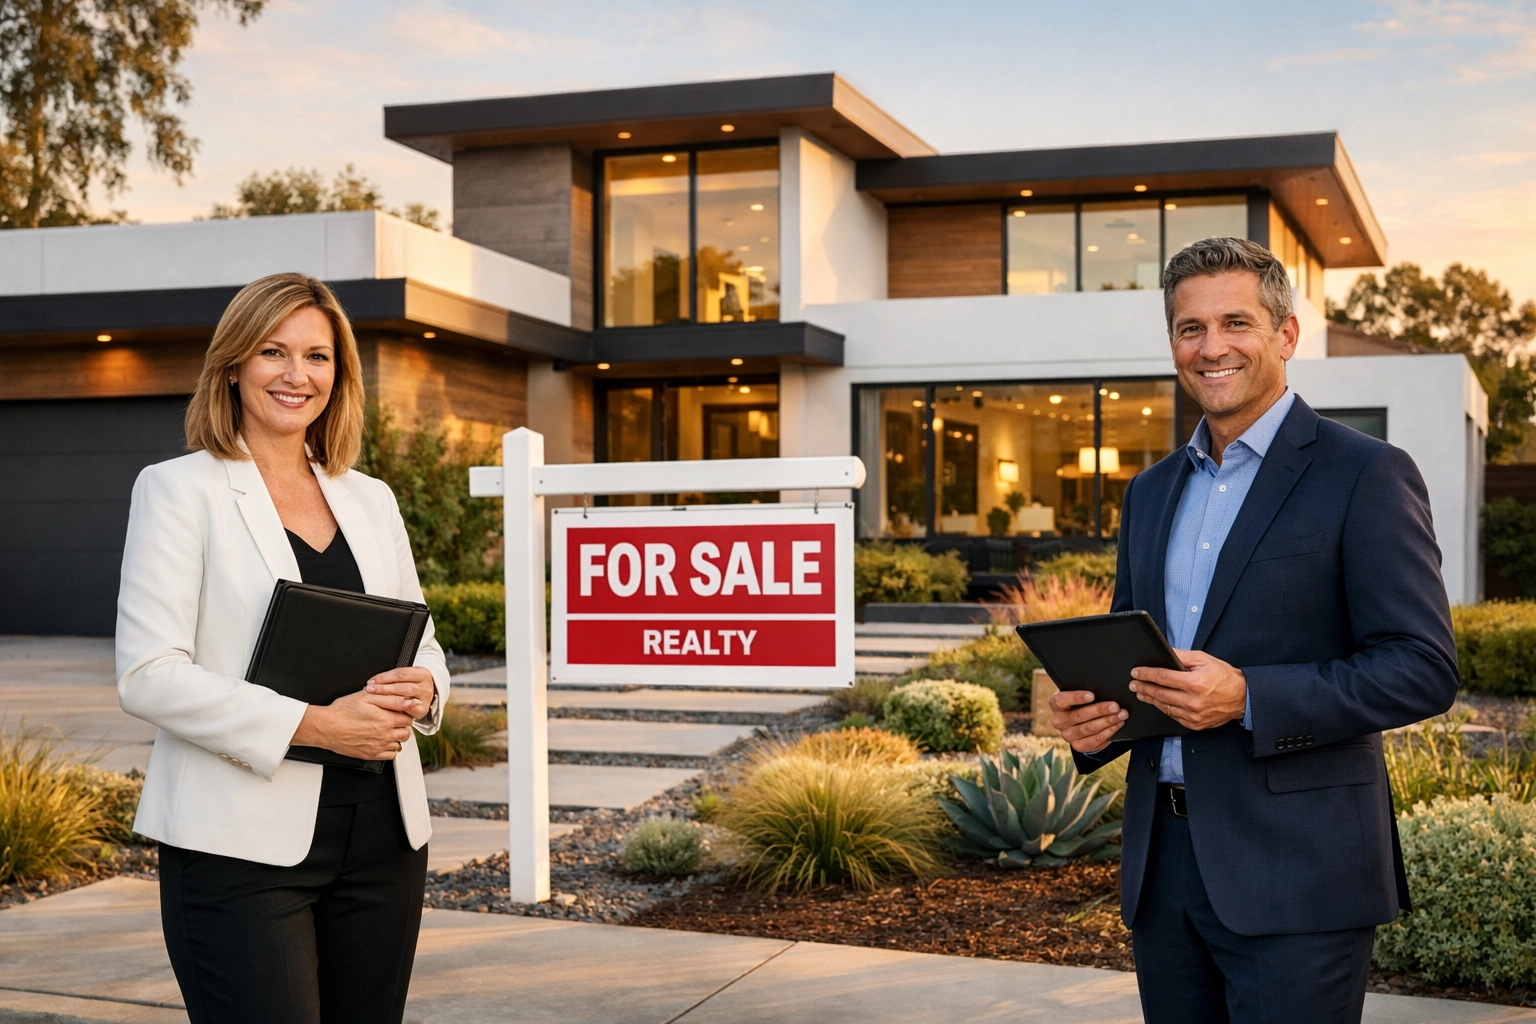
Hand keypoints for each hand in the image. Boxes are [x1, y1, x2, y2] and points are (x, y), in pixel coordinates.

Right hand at [291, 689, 414, 760]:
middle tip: (392, 720)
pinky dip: (389, 749)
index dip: (404, 713)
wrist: (326, 726)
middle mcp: (384, 736)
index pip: (409, 718)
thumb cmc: (342, 711)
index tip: (398, 711)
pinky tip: (382, 741)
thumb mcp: (368, 697)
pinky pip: (389, 756)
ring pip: (399, 744)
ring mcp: (377, 747)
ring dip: (396, 737)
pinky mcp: (370, 755)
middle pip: (406, 732)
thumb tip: (408, 701)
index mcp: (386, 720)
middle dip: (402, 726)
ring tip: (386, 730)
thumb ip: (391, 698)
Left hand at [364, 667, 436, 721]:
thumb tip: (375, 680)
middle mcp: (426, 686)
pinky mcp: (423, 710)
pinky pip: (408, 710)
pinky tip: (387, 709)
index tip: (371, 681)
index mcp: (423, 674)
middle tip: (369, 689)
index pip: (401, 674)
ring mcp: (426, 699)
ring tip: (373, 698)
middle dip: (384, 688)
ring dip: (387, 698)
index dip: (384, 677)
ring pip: (404, 698)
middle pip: (402, 686)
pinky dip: (397, 709)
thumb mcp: (407, 677)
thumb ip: (395, 677)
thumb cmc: (410, 685)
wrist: (423, 696)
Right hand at [1049, 689, 1128, 753]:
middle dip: (1100, 710)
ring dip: (1108, 721)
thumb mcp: (1079, 694)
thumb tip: (1105, 689)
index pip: (1061, 701)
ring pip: (1089, 728)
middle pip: (1080, 715)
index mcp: (1056, 705)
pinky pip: (1095, 740)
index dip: (1076, 698)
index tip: (1092, 695)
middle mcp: (1058, 721)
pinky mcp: (1078, 745)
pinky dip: (1109, 732)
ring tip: (1121, 714)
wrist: (1080, 721)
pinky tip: (1117, 725)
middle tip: (1115, 706)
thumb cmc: (1081, 702)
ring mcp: (1067, 735)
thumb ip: (1087, 691)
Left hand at [1129, 649, 1246, 730]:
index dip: (1146, 674)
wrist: (1243, 698)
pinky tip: (1157, 702)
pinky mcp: (1195, 724)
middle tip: (1133, 684)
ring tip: (1140, 693)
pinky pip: (1173, 716)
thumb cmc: (1224, 677)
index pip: (1163, 677)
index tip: (1136, 672)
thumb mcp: (1204, 659)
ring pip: (1164, 707)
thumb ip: (1181, 656)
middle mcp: (1193, 701)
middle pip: (1160, 694)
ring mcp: (1194, 715)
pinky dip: (1163, 708)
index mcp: (1195, 683)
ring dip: (1150, 699)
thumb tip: (1163, 652)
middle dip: (1143, 687)